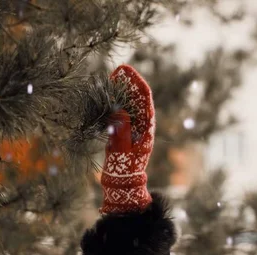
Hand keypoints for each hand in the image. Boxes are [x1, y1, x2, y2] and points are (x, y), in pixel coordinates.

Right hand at [99, 65, 155, 213]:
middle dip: (131, 84)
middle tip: (122, 70)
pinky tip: (110, 93)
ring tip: (116, 76)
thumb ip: (122, 131)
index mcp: (146, 131)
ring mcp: (133, 129)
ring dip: (124, 91)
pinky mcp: (124, 132)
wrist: (122, 183)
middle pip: (138, 101)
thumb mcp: (122, 150)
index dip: (137, 86)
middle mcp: (142, 127)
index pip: (144, 103)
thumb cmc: (124, 169)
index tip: (129, 73)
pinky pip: (122, 113)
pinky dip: (117, 101)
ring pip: (130, 105)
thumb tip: (121, 110)